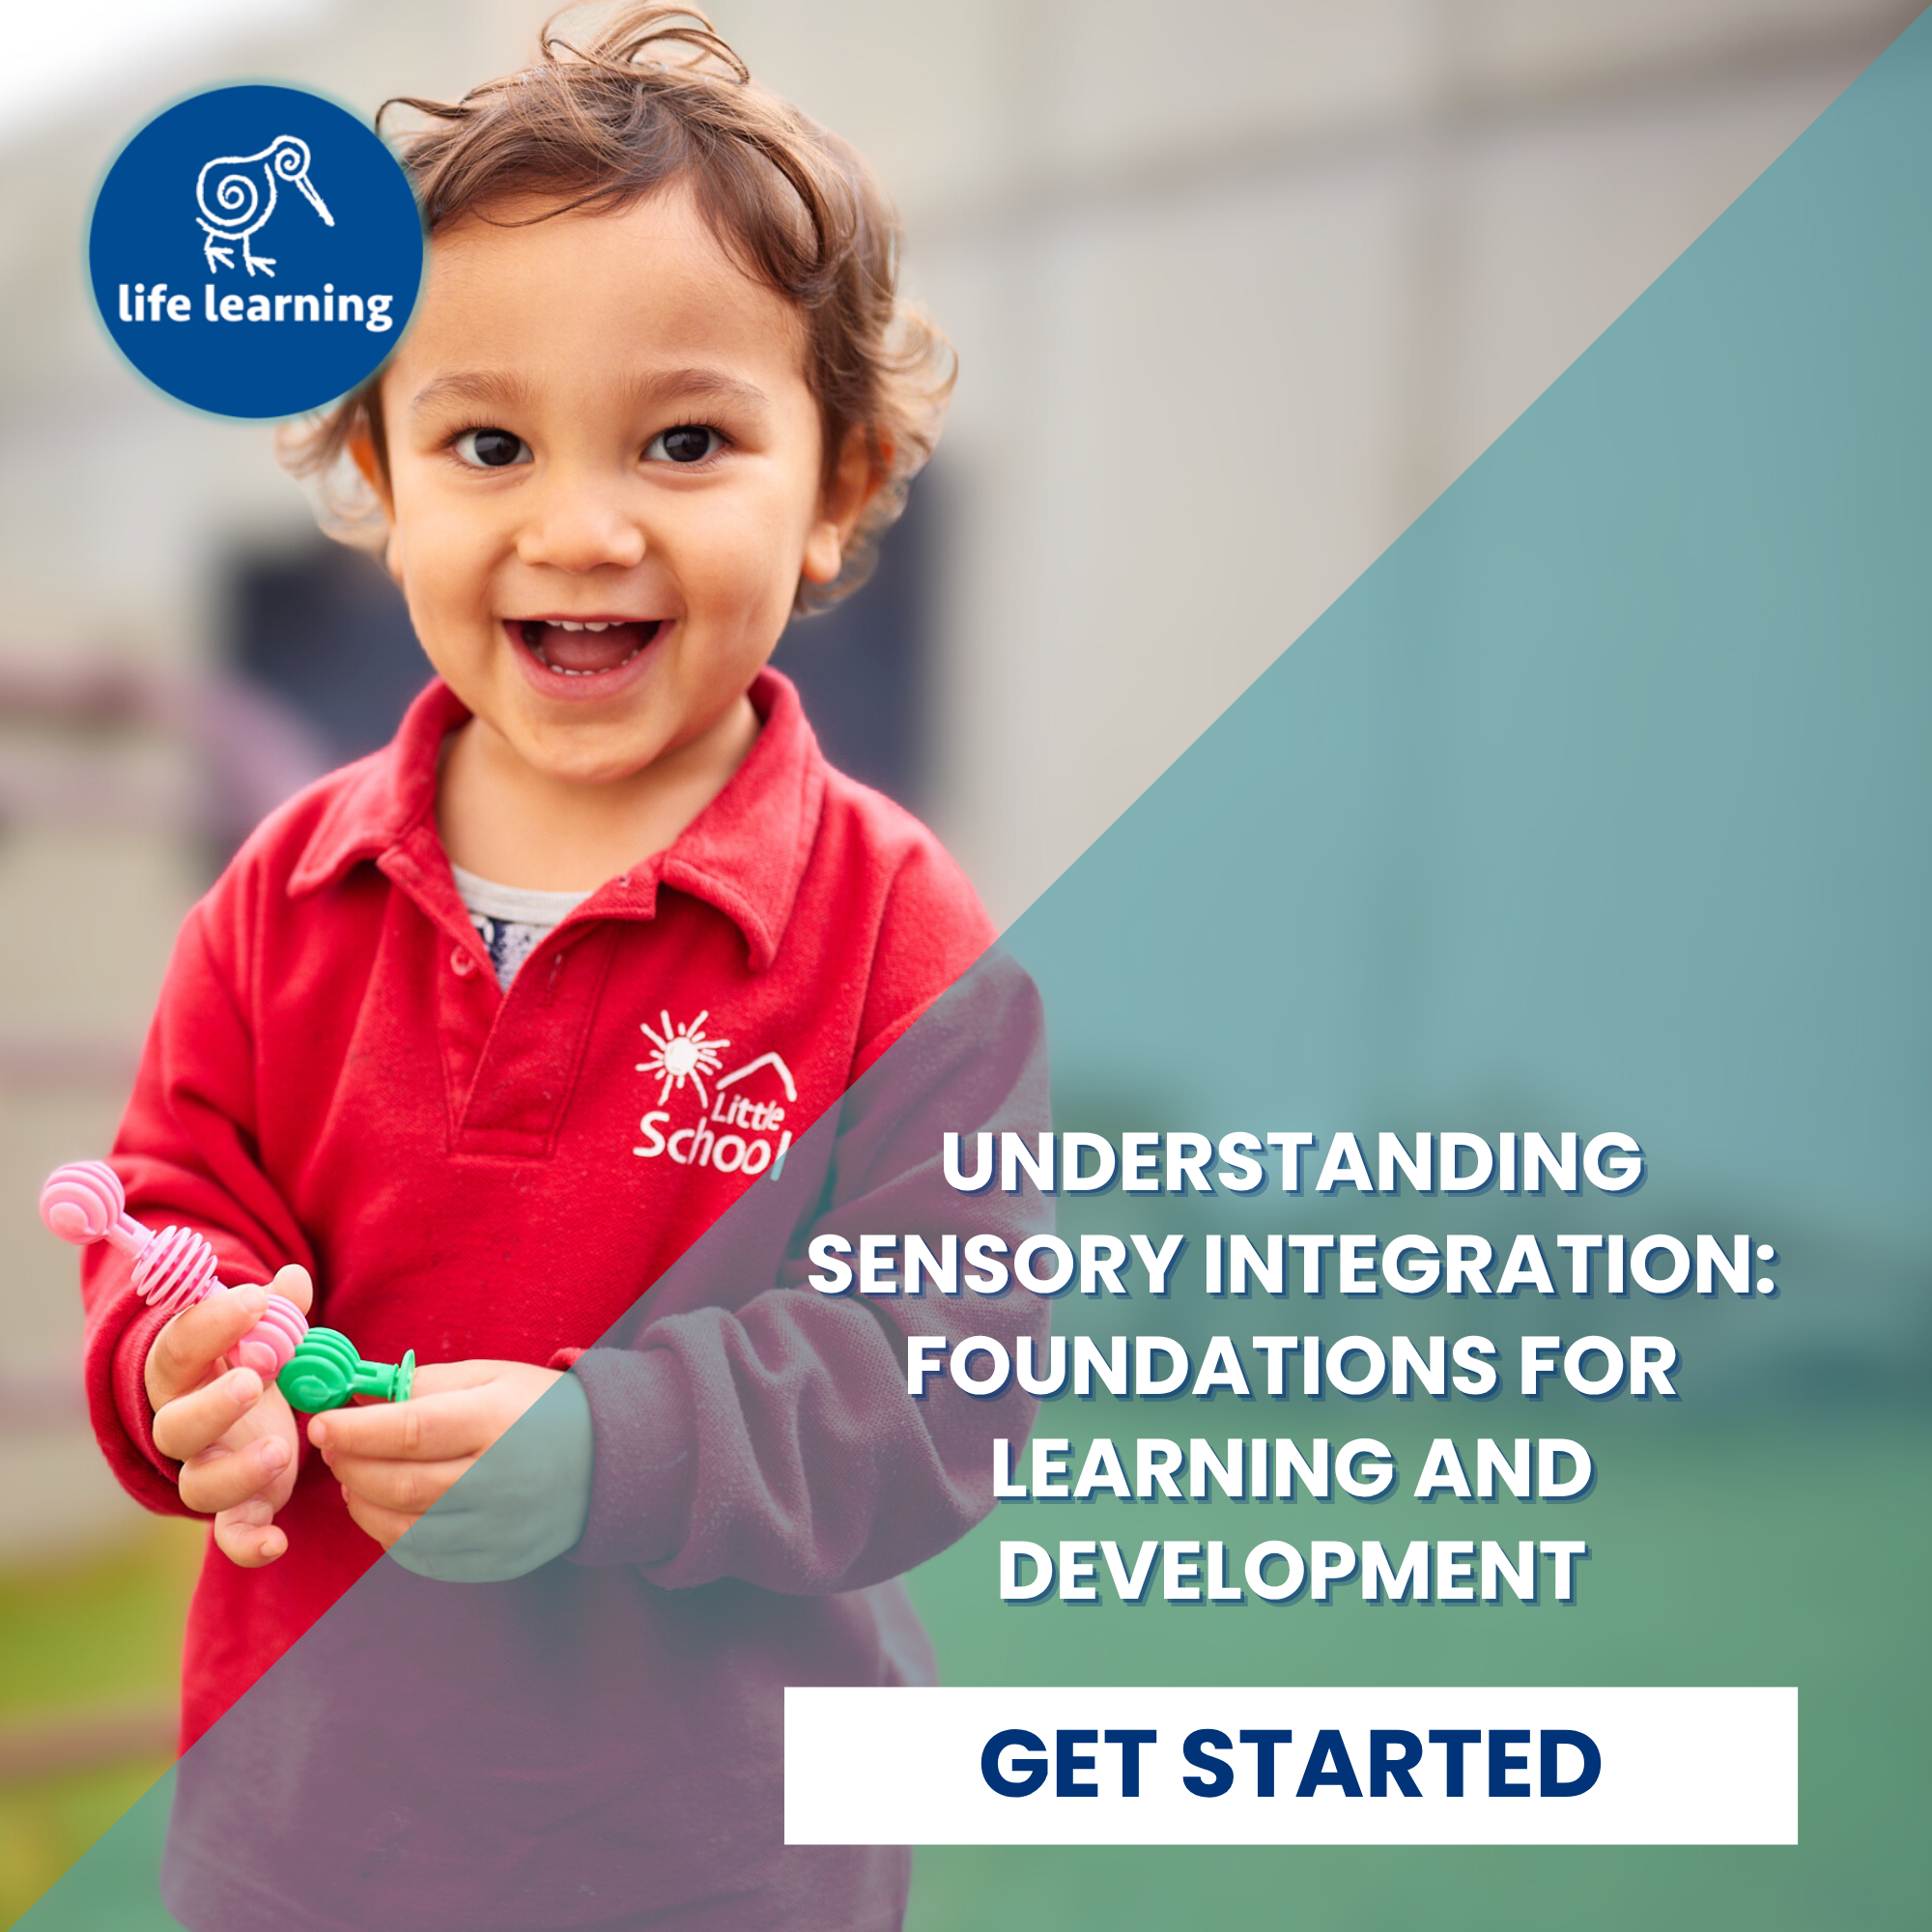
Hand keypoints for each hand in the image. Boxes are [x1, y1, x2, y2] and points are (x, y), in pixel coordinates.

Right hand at [146, 1265, 314, 1567]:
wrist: (247, 1414)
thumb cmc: (251, 1360)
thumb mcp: (263, 1332)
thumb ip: (277, 1310)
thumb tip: (294, 1279)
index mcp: (182, 1374)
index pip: (178, 1348)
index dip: (210, 1324)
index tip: (253, 1300)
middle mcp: (184, 1426)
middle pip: (174, 1426)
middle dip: (213, 1404)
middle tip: (255, 1379)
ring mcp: (208, 1469)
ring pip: (199, 1485)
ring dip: (239, 1470)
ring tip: (282, 1448)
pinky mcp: (238, 1506)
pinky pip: (232, 1535)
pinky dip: (250, 1544)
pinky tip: (278, 1542)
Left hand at [310, 1360, 593, 1582]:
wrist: (606, 1457)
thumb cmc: (538, 1406)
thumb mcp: (491, 1376)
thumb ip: (423, 1385)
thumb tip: (357, 1398)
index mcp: (498, 1421)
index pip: (411, 1431)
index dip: (357, 1430)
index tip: (321, 1424)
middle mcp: (500, 1480)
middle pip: (399, 1484)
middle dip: (351, 1465)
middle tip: (332, 1447)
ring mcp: (501, 1527)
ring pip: (404, 1527)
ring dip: (362, 1502)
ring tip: (354, 1477)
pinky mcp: (499, 1560)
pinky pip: (425, 1557)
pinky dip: (391, 1534)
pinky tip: (385, 1508)